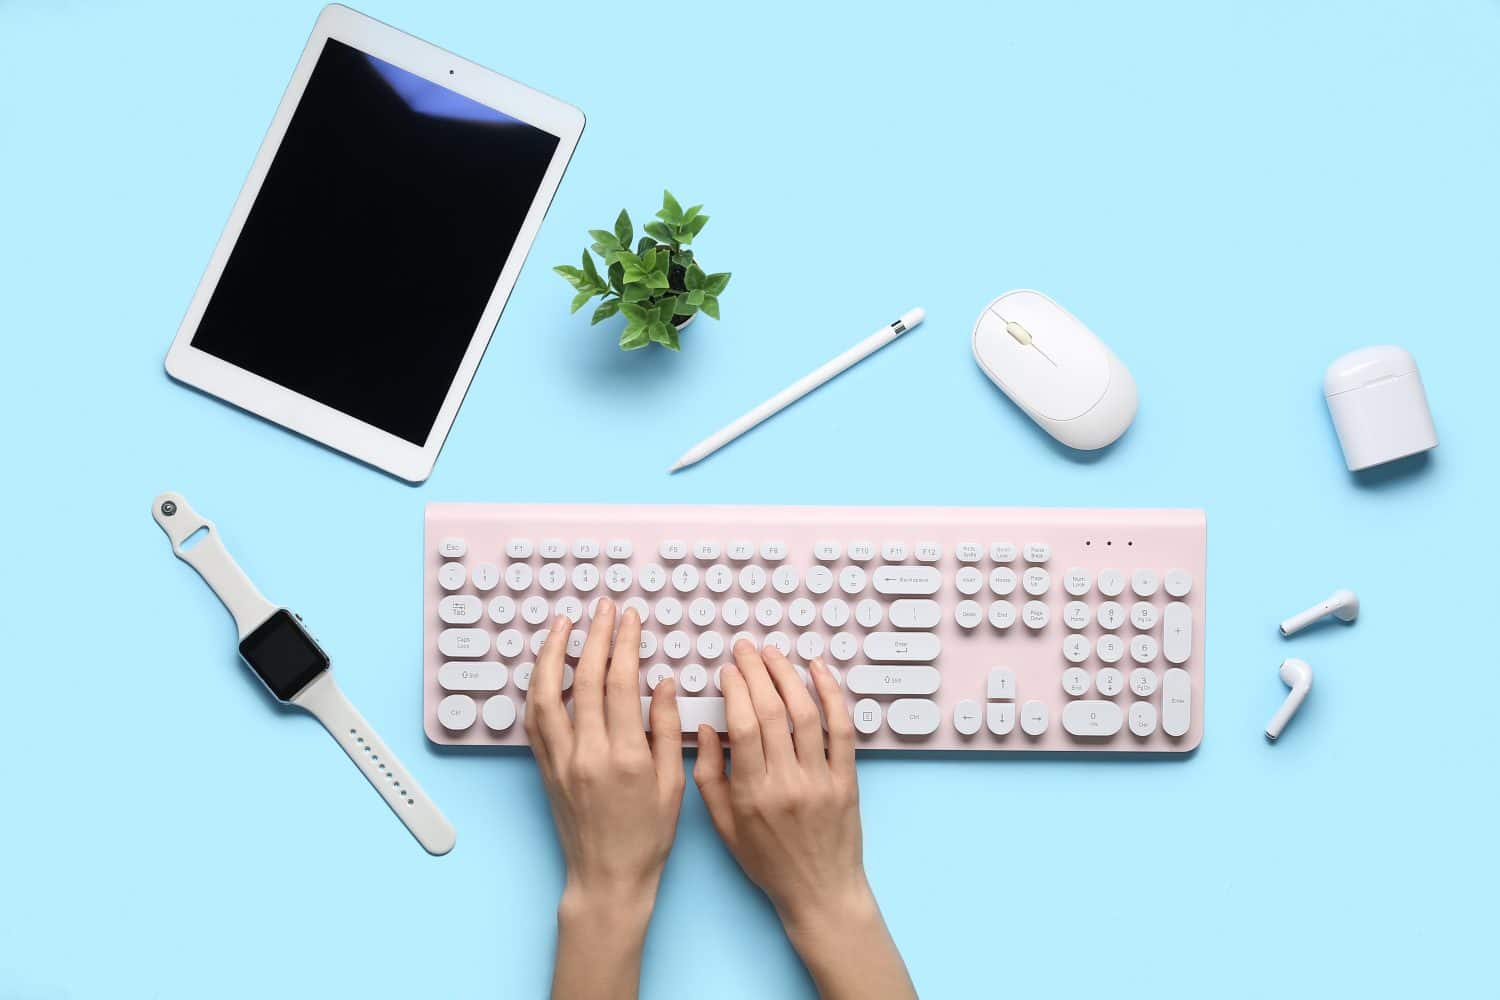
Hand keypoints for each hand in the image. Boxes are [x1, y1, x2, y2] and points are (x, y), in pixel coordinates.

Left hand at [526, 599, 682, 999]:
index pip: (620, 683)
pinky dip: (537, 687)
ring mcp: (560, 761)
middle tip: (603, 608)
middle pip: (583, 679)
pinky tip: (546, 668)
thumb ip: (667, 730)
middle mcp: (587, 754)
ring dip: (552, 653)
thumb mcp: (673, 784)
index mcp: (626, 757)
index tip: (630, 619)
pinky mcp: (544, 769)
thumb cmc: (647, 837)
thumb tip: (662, 684)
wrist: (607, 878)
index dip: (624, 644)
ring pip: (545, 694)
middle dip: (594, 636)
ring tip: (563, 625)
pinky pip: (534, 720)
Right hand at [694, 641, 915, 999]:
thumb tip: (705, 728)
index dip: (735, 690)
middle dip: (756, 672)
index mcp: (752, 794)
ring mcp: (821, 779)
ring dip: (788, 676)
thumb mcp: (724, 826)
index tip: (728, 669)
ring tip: (774, 653)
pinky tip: (818, 671)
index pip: (743, 727)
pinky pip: (842, 730)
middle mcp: (787, 782)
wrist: (819, 892)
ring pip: (805, 714)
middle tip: (746, 648)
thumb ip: (709, 777)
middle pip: (772, 713)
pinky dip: (832, 696)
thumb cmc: (767, 861)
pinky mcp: (847, 779)